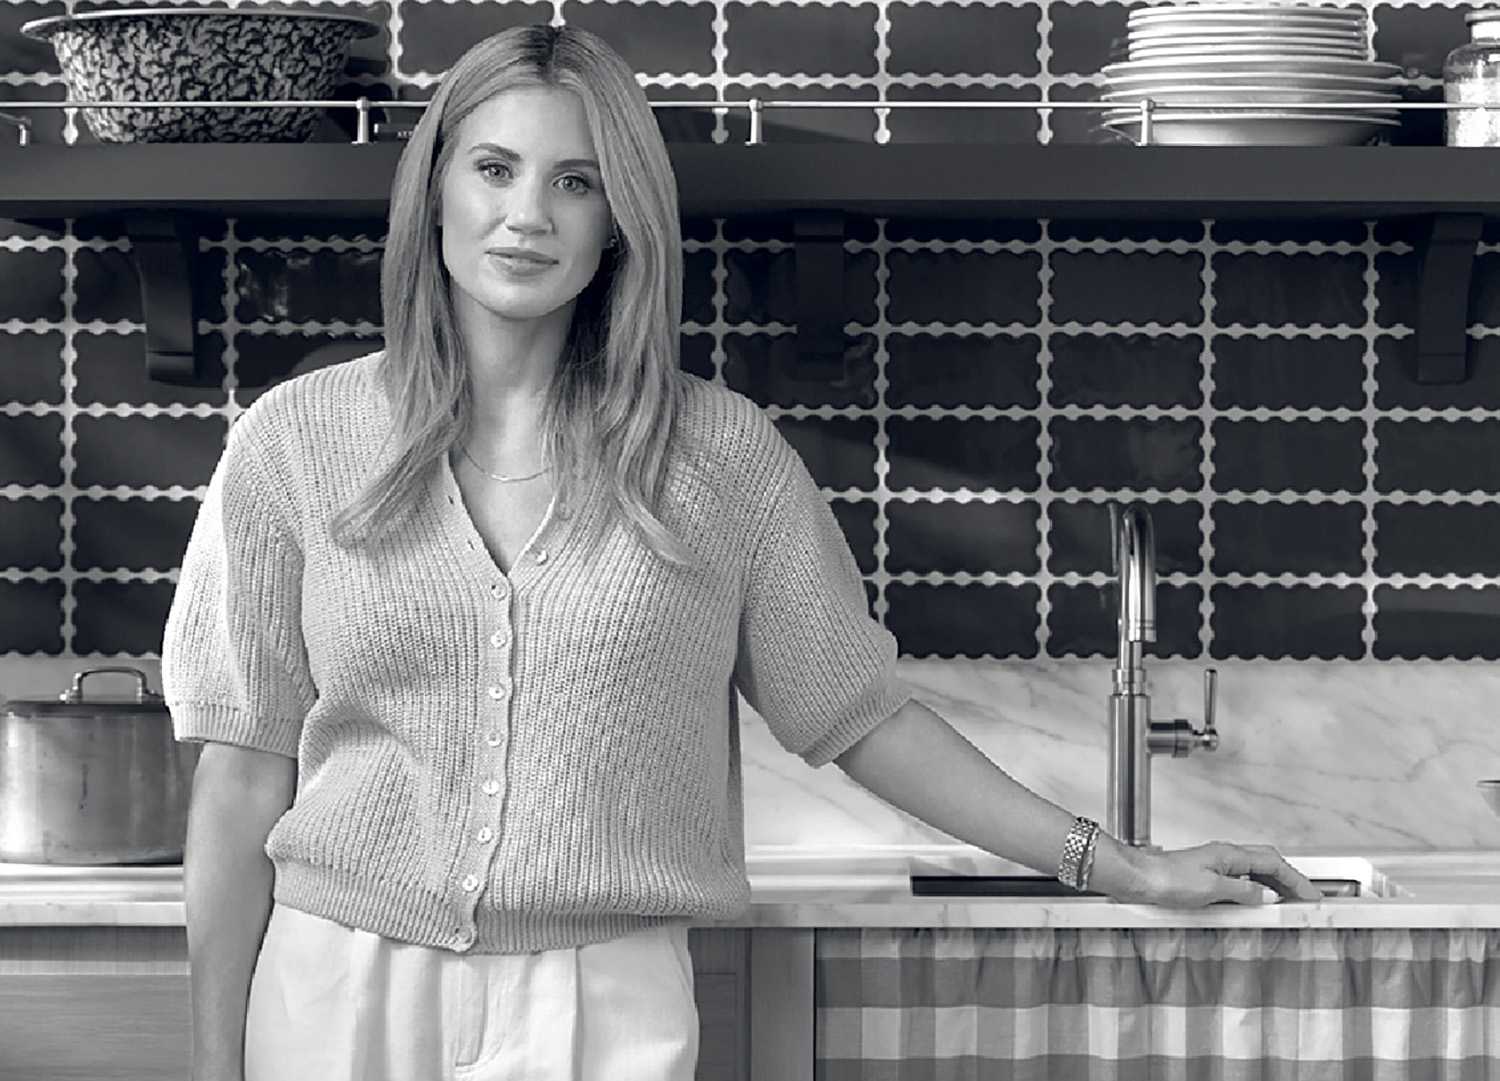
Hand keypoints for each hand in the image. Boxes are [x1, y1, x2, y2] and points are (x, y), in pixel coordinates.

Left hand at [1116, 841, 1323, 907]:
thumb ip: (1243, 891)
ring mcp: (1214, 864)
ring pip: (1254, 870)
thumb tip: (1268, 895)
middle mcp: (1224, 855)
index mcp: (1229, 854)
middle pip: (1267, 862)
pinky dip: (1255, 888)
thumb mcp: (1211, 889)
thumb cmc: (1166, 879)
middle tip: (1304, 897)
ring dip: (1274, 883)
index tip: (1311, 894)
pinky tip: (1255, 901)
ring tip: (1287, 901)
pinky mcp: (1204, 876)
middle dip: (1289, 878)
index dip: (1296, 879)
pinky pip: (1240, 879)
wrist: (1138, 878)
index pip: (1273, 863)